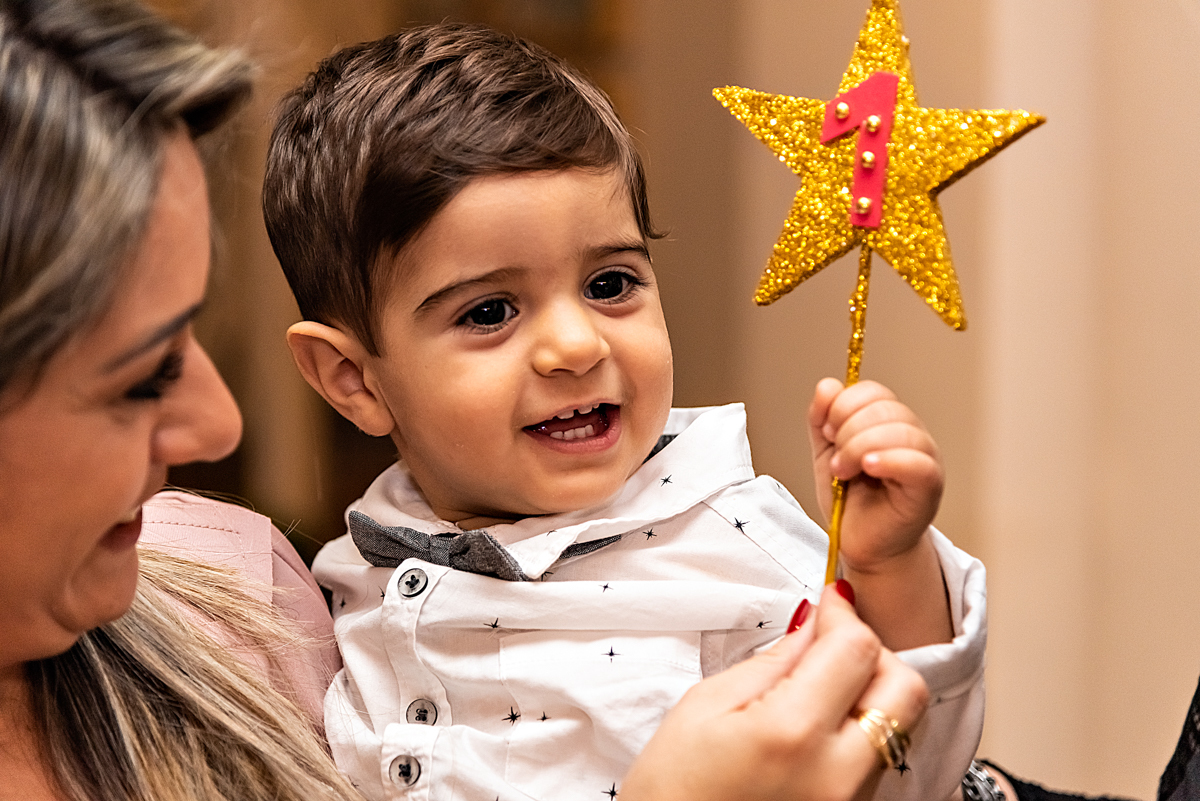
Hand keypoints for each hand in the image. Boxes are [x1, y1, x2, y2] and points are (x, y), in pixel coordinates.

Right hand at [620, 585, 928, 800]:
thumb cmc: (673, 791)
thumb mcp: (706, 706)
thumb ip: (773, 661)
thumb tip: (813, 623)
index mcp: (791, 734)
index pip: (857, 649)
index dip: (844, 613)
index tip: (828, 601)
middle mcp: (837, 774)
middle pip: (905, 687)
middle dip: (874, 651)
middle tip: (831, 643)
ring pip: (899, 724)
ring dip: (869, 691)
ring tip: (816, 688)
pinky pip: (880, 758)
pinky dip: (861, 728)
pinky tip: (817, 726)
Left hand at [808, 378, 942, 571]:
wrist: (862, 544)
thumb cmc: (851, 502)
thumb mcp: (826, 453)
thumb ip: (822, 419)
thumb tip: (827, 385)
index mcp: (888, 422)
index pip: (873, 392)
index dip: (843, 405)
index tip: (827, 432)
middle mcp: (911, 434)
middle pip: (884, 408)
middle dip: (848, 430)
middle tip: (837, 460)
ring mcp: (924, 458)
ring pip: (900, 431)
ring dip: (859, 448)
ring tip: (845, 473)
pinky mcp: (929, 486)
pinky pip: (918, 462)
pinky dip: (889, 460)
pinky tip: (869, 469)